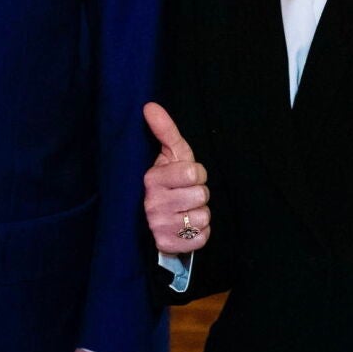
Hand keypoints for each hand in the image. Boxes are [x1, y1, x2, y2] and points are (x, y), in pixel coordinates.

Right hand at [142, 102, 209, 253]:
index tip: (185, 176)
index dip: (196, 174)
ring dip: (199, 214)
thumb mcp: (169, 153)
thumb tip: (150, 105)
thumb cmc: (168, 180)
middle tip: (186, 194)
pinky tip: (186, 227)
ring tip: (185, 210)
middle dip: (199, 194)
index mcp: (152, 179)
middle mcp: (152, 204)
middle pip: (201, 195)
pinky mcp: (167, 245)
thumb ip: (164, 129)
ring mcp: (158, 227)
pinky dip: (199, 233)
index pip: (194, 173)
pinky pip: (201, 238)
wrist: (153, 217)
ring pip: (202, 218)